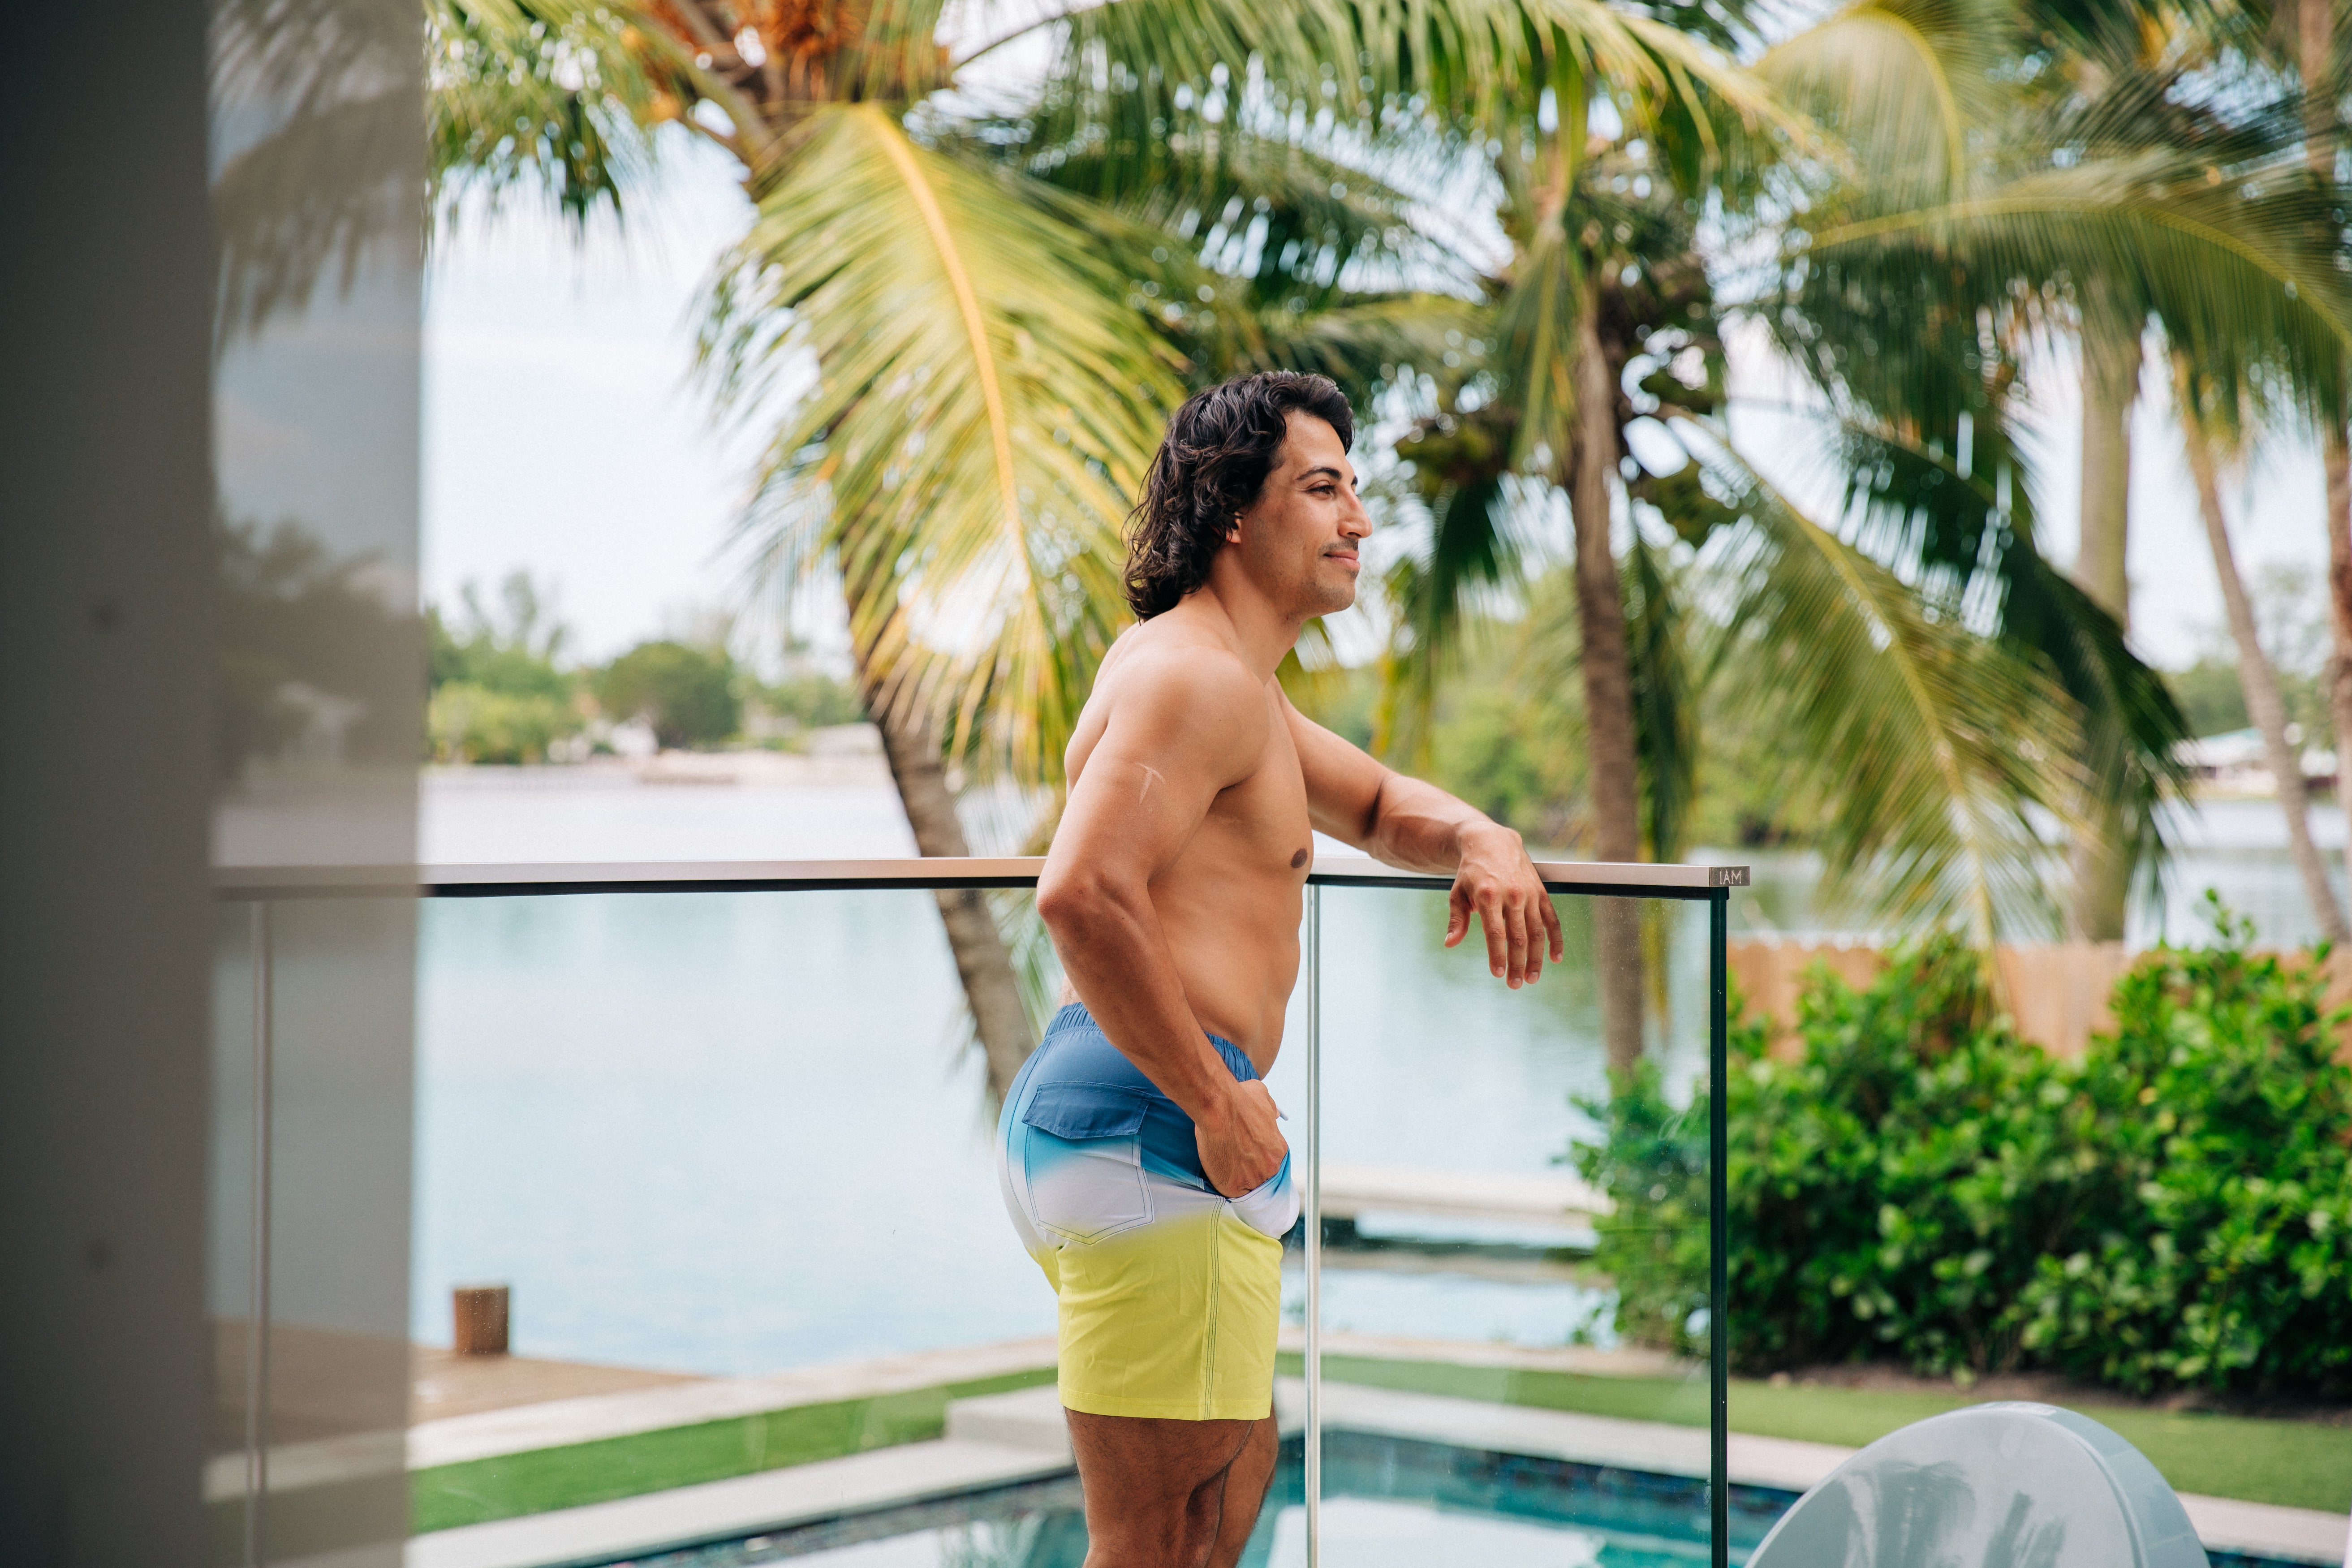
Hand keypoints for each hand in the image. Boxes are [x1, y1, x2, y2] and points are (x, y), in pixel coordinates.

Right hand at [1195, 1079, 1287, 1197]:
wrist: (1219, 1107)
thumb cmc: (1238, 1099)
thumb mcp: (1262, 1096)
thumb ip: (1270, 1108)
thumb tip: (1275, 1114)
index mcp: (1278, 1149)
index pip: (1270, 1161)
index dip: (1257, 1159)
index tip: (1246, 1154)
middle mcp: (1271, 1167)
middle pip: (1261, 1177)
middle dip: (1249, 1171)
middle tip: (1233, 1161)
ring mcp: (1253, 1178)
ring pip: (1247, 1187)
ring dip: (1237, 1180)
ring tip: (1223, 1166)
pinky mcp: (1234, 1186)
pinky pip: (1231, 1193)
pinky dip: (1223, 1184)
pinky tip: (1217, 1173)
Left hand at [1444, 822, 1564, 987]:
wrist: (1492, 842)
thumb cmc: (1470, 872)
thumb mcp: (1457, 893)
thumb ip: (1457, 919)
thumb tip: (1450, 943)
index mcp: (1488, 896)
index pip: (1495, 933)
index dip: (1497, 955)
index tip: (1497, 974)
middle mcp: (1512, 894)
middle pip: (1518, 936)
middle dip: (1517, 963)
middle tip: (1515, 985)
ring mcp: (1529, 893)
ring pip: (1537, 932)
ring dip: (1536, 957)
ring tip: (1532, 978)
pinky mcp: (1542, 892)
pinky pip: (1552, 919)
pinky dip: (1556, 939)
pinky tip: (1556, 958)